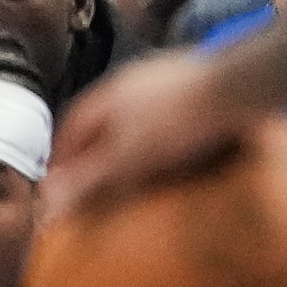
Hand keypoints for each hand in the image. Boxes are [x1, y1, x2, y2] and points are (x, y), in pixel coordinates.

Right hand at [45, 45, 255, 219]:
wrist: (238, 88)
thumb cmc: (179, 120)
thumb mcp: (125, 158)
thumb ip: (87, 180)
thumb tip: (47, 204)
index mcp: (108, 95)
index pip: (71, 126)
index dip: (62, 157)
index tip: (61, 184)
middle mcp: (132, 84)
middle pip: (102, 122)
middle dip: (96, 153)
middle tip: (96, 184)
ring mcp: (166, 83)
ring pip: (137, 119)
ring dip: (131, 146)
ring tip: (136, 176)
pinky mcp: (197, 89)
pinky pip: (170, 120)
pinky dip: (165, 141)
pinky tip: (178, 160)